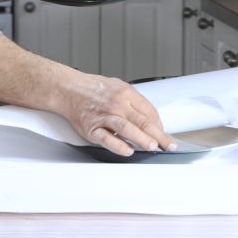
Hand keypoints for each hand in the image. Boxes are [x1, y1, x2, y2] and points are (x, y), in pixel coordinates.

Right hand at [56, 72, 176, 155]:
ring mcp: (104, 116)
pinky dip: (118, 145)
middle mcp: (116, 103)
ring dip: (142, 139)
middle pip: (142, 120)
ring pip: (127, 128)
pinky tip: (128, 151)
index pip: (149, 110)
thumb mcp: (118, 86)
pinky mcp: (92, 128)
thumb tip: (151, 119)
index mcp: (125, 92)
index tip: (164, 134)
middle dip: (158, 135)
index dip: (160, 124)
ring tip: (153, 147)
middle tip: (168, 145)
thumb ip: (134, 101)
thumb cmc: (93, 89)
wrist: (68, 89)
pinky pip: (107, 138)